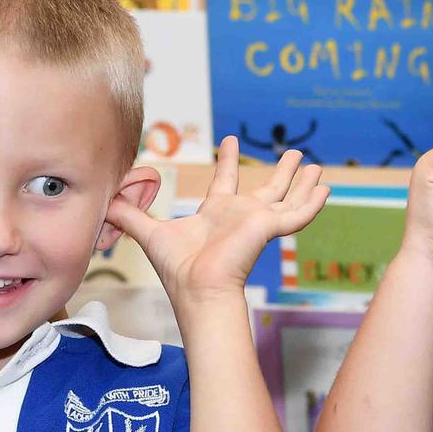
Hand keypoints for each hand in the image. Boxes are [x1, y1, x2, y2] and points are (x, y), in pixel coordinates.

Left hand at [114, 136, 328, 303]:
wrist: (198, 290)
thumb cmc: (177, 271)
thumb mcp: (149, 232)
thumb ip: (129, 213)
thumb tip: (106, 197)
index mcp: (216, 215)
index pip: (224, 182)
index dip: (228, 162)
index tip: (230, 142)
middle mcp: (240, 216)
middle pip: (266, 189)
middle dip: (281, 172)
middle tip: (295, 153)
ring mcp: (257, 223)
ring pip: (287, 198)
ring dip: (302, 183)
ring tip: (317, 167)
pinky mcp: (268, 228)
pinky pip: (296, 215)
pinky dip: (312, 202)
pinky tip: (326, 189)